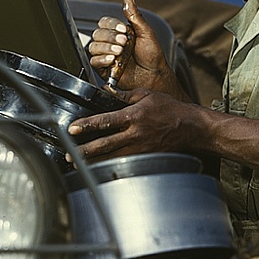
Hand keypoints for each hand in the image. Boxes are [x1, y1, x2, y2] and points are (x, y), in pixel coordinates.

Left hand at [68, 88, 196, 159]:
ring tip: (77, 165)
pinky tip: (98, 167)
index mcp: (134, 116)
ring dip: (94, 162)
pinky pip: (124, 162)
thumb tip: (104, 90)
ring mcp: (140, 148)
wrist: (190, 127)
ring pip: (112, 157)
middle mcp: (135, 134)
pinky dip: (110, 165)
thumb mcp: (146, 95)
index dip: (88, 125)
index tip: (72, 129)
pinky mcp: (145, 156)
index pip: (106, 120)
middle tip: (69, 154)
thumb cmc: (169, 109)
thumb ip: (123, 95)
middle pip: (106, 144)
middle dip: (85, 150)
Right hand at [87, 0, 178, 94]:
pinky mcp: (103, 68)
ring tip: (119, 52)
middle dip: (110, 37)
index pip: (105, 22)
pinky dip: (101, 59)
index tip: (123, 29)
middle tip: (124, 42)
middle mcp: (111, 42)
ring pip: (93, 46)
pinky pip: (93, 61)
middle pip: (97, 34)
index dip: (112, 25)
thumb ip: (134, 15)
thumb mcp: (146, 32)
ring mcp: (106, 55)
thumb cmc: (152, 56)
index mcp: (119, 32)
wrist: (154, 76)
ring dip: (106, 48)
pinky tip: (112, 59)